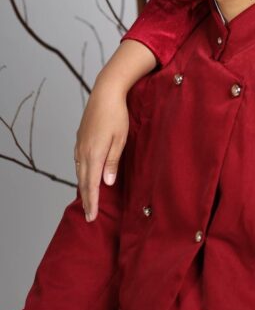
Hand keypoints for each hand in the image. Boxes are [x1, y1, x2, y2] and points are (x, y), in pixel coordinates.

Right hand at [74, 80, 129, 221]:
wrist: (105, 92)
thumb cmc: (117, 114)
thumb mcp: (120, 139)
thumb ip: (113, 162)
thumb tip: (106, 183)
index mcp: (94, 154)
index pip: (91, 185)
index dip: (92, 202)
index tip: (92, 216)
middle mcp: (83, 152)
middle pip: (83, 181)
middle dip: (86, 199)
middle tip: (89, 215)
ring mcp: (79, 144)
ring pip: (79, 171)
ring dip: (83, 186)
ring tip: (87, 199)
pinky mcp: (79, 138)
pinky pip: (78, 161)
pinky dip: (81, 173)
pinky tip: (85, 175)